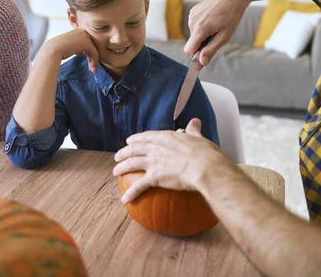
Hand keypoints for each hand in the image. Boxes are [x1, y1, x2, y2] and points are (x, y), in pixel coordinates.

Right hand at [41, 28, 98, 72]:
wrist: (52, 50)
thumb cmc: (57, 50)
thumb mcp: (68, 46)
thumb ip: (75, 46)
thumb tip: (81, 52)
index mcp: (78, 30)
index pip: (88, 42)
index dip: (89, 53)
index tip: (88, 62)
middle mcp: (82, 31)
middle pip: (92, 46)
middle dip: (92, 57)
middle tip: (92, 67)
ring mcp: (85, 36)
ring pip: (94, 50)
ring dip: (94, 61)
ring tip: (93, 70)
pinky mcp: (86, 42)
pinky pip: (94, 53)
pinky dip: (94, 61)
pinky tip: (92, 69)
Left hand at [113, 118, 229, 202]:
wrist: (205, 167)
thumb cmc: (205, 153)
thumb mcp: (199, 138)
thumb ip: (194, 130)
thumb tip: (195, 121)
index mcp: (166, 137)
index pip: (147, 136)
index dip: (137, 139)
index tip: (130, 141)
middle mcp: (156, 148)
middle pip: (135, 149)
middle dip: (124, 152)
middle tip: (117, 156)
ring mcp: (153, 162)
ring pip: (132, 163)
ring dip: (122, 167)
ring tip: (115, 171)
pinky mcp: (154, 177)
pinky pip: (138, 186)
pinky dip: (130, 193)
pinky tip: (124, 199)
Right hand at [184, 0, 252, 65]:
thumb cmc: (231, 15)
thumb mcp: (224, 36)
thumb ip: (211, 50)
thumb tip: (201, 63)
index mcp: (200, 29)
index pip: (188, 50)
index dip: (196, 54)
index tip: (205, 54)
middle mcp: (192, 21)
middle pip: (192, 42)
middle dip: (202, 43)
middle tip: (217, 34)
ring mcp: (192, 15)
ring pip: (193, 34)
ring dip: (203, 34)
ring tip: (216, 25)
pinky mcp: (193, 10)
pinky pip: (194, 25)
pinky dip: (202, 26)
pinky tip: (212, 19)